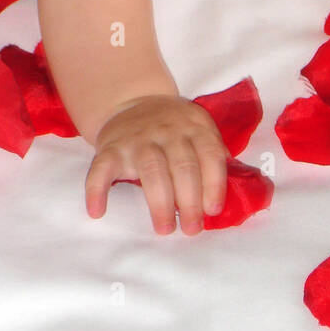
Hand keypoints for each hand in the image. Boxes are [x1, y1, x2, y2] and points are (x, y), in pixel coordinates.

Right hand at [85, 95, 228, 234]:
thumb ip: (213, 155)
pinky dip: (96, 190)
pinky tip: (98, 211)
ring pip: (151, 170)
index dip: (214, 184)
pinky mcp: (110, 147)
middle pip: (183, 166)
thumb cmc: (173, 128)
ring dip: (160, 202)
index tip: (212, 210)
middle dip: (189, 201)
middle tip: (192, 229)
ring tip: (164, 229)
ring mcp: (138, 138)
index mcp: (194, 126)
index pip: (210, 154)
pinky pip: (101, 168)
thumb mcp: (198, 129)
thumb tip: (232, 193)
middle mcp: (168, 130)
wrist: (133, 101)